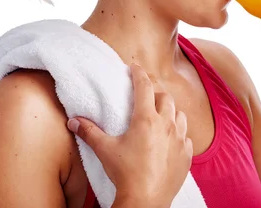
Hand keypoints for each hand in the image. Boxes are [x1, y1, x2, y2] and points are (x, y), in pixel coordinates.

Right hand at [66, 63, 192, 206]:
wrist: (146, 200)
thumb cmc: (125, 174)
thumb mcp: (105, 150)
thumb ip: (89, 132)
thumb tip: (73, 120)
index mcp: (146, 119)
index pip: (144, 87)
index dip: (139, 74)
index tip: (135, 66)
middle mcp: (167, 124)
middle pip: (165, 98)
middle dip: (155, 93)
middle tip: (146, 94)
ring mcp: (180, 139)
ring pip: (180, 115)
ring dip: (171, 111)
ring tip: (161, 115)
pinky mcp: (187, 154)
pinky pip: (186, 137)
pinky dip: (179, 134)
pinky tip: (170, 139)